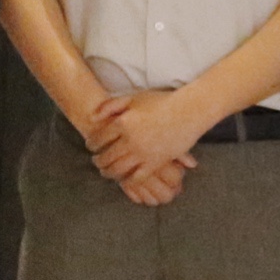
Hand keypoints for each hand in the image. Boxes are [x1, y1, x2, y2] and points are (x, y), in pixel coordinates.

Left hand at [88, 90, 199, 204]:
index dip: (92, 144)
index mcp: (122, 123)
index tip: (91, 146)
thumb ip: (111, 106)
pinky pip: (138, 177)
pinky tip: (125, 179)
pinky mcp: (156, 163)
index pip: (98, 139)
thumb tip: (92, 117)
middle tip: (96, 161)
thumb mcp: (132, 98)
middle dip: (98, 161)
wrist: (188, 111)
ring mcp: (143, 153)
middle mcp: (130, 140)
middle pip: (106, 156)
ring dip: (109, 172)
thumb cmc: (160, 102)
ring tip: (106, 171)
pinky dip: (129, 180)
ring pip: (118, 169)